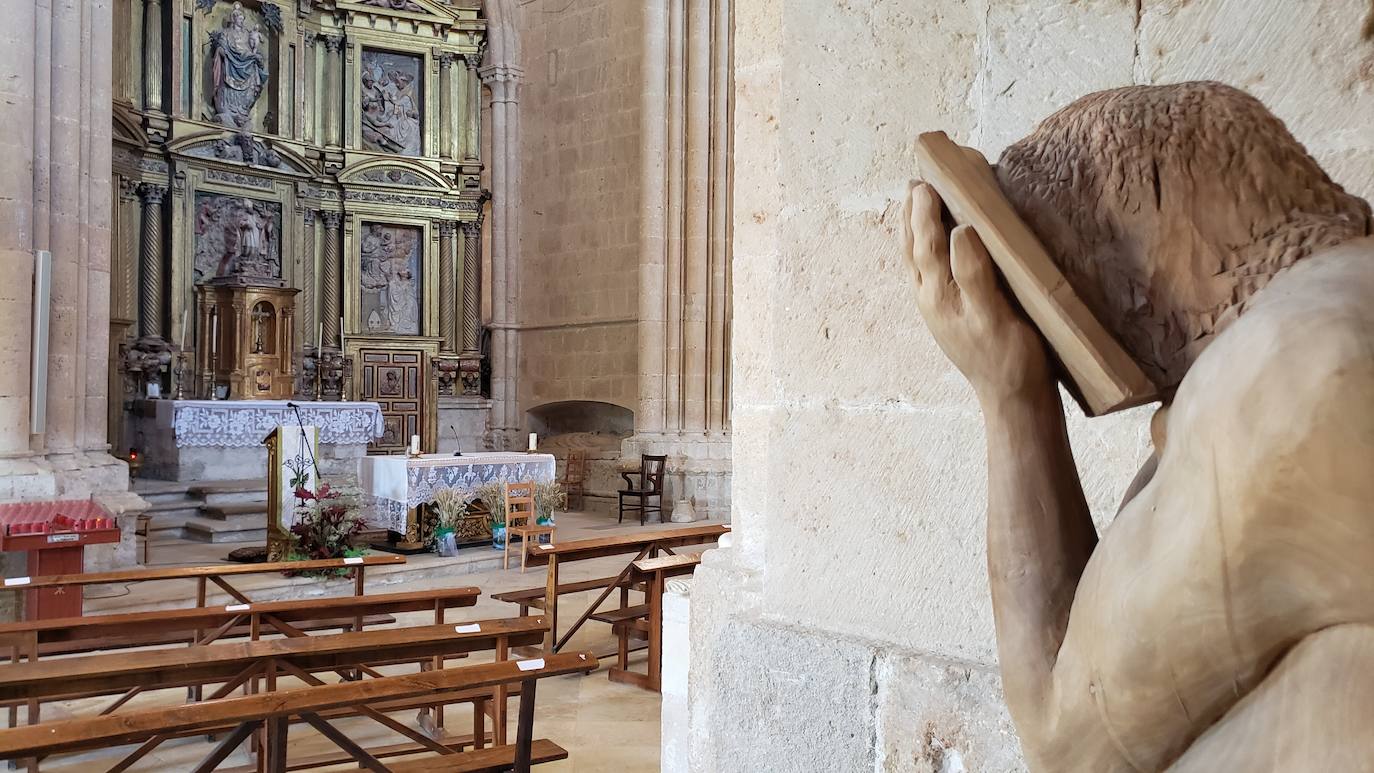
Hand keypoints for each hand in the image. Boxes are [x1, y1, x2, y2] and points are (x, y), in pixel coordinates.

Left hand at [903, 182, 1050, 403]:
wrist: (1012, 398)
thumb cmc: (1010, 358)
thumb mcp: (995, 316)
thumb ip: (974, 274)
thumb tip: (958, 232)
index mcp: (938, 295)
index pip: (925, 243)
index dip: (926, 210)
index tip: (927, 179)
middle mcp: (929, 298)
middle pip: (914, 247)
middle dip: (914, 213)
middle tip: (917, 180)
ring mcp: (936, 306)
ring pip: (916, 259)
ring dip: (915, 228)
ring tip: (916, 200)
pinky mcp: (948, 312)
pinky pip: (928, 270)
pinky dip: (926, 247)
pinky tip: (935, 241)